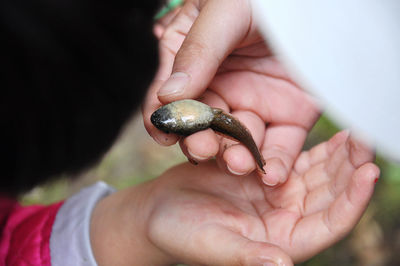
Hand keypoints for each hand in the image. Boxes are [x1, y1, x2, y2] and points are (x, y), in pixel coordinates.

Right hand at [90, 131, 378, 264]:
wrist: (163, 210)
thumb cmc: (182, 233)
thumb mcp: (212, 243)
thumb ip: (246, 255)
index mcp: (280, 240)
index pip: (327, 224)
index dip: (351, 201)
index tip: (369, 172)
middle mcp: (286, 217)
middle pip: (329, 193)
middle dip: (350, 168)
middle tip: (366, 140)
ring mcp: (278, 194)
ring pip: (319, 174)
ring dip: (339, 155)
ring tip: (356, 132)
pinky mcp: (266, 173)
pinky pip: (298, 159)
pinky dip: (317, 148)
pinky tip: (332, 134)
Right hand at [142, 0, 319, 185]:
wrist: (325, 2)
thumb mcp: (225, 12)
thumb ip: (197, 52)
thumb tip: (168, 95)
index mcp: (196, 61)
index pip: (171, 95)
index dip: (163, 117)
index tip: (162, 134)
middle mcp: (222, 87)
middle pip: (202, 126)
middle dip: (201, 142)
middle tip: (203, 149)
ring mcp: (254, 104)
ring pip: (238, 141)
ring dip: (236, 158)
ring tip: (239, 164)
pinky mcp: (288, 116)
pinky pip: (279, 146)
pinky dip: (274, 164)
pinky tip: (271, 175)